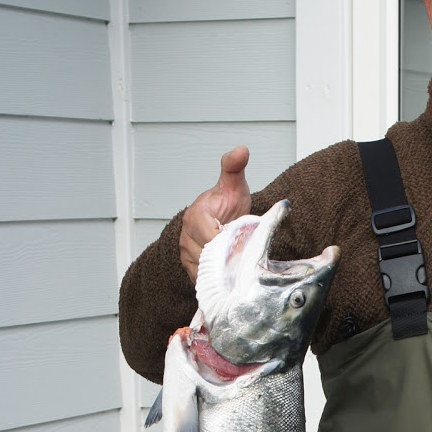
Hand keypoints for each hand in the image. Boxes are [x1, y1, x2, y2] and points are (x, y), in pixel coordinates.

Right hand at [179, 147, 250, 283]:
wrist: (223, 218)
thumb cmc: (227, 202)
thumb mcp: (234, 185)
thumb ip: (234, 167)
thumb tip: (241, 150)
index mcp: (195, 216)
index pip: (209, 236)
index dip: (227, 241)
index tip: (242, 241)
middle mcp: (186, 237)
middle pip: (208, 256)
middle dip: (227, 256)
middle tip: (244, 253)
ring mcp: (186, 255)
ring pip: (206, 271)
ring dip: (224, 270)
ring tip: (238, 262)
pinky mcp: (191, 270)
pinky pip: (204, 280)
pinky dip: (218, 280)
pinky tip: (231, 273)